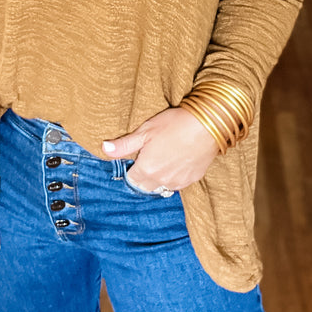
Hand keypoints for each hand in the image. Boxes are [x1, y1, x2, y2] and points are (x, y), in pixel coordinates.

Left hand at [102, 105, 218, 193]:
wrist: (207, 125)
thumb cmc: (174, 124)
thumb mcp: (145, 131)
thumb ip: (124, 144)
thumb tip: (104, 149)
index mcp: (147, 169)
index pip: (131, 180)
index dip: (131, 169)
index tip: (135, 159)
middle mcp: (161, 180)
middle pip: (145, 187)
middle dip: (143, 176)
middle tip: (148, 159)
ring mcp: (178, 181)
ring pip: (162, 187)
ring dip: (158, 178)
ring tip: (162, 160)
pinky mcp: (192, 179)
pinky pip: (177, 184)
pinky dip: (173, 177)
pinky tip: (176, 162)